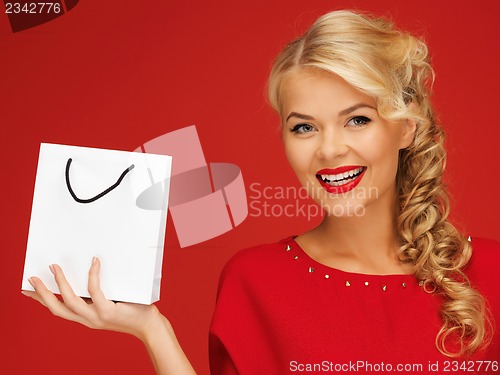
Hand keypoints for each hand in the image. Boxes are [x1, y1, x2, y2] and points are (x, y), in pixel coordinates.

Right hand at [23, 257, 161, 340]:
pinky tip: (94, 262)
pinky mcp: (108, 311)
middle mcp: (87, 319)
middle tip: (31, 278)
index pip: (58, 309)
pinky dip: (92, 275)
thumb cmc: (132, 309)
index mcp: (85, 317)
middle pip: (56, 308)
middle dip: (42, 294)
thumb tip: (90, 266)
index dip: (41, 301)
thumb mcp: (110, 301)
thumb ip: (98, 292)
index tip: (27, 291)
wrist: (149, 324)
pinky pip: (95, 291)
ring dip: (59, 284)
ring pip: (69, 301)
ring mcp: (96, 316)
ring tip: (54, 267)